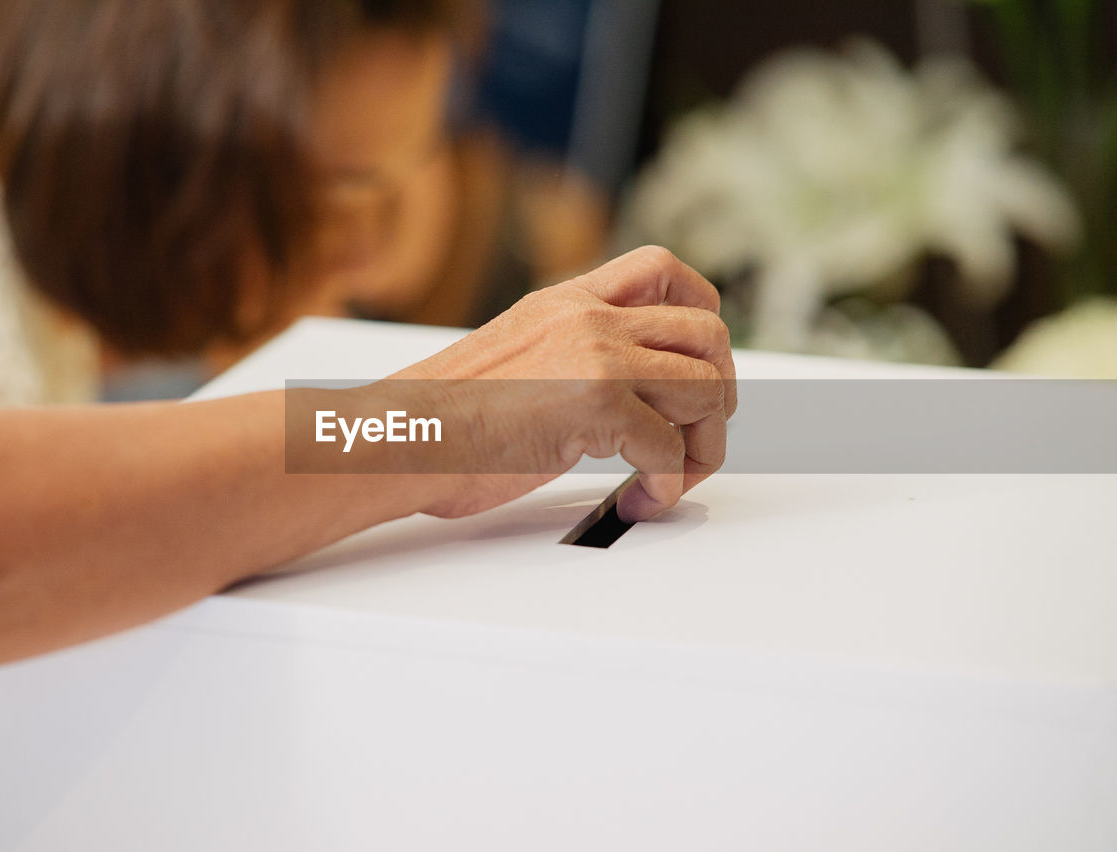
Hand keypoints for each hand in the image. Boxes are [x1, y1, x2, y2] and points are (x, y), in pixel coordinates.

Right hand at [393, 246, 735, 521]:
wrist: (400, 437)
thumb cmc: (438, 418)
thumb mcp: (513, 359)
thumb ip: (564, 357)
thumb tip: (615, 399)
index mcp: (565, 301)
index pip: (662, 269)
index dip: (701, 314)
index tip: (697, 363)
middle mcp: (587, 318)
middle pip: (707, 334)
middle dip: (717, 394)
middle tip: (694, 436)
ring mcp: (595, 355)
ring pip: (704, 388)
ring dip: (702, 445)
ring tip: (670, 476)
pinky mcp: (594, 403)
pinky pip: (669, 446)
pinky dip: (667, 485)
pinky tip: (641, 498)